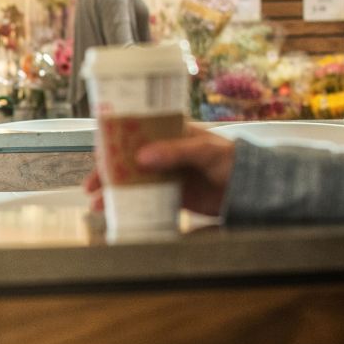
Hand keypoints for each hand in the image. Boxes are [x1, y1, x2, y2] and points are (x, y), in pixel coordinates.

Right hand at [84, 125, 236, 215]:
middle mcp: (164, 151)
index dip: (113, 141)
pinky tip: (117, 212)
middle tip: (91, 185)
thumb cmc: (233, 159)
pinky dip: (130, 204)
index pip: (135, 132)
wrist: (252, 188)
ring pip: (132, 180)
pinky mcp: (171, 194)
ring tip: (98, 204)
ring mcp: (166, 173)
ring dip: (114, 191)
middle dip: (106, 172)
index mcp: (170, 132)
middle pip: (127, 159)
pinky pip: (145, 198)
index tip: (97, 152)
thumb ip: (175, 152)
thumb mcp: (205, 151)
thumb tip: (142, 157)